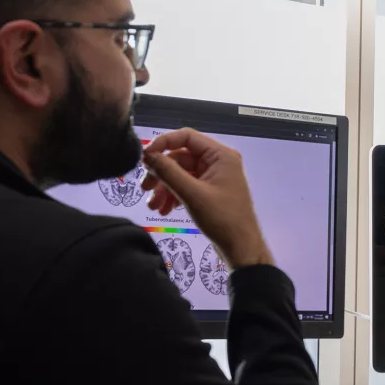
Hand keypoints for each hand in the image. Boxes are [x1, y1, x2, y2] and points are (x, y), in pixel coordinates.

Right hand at [140, 128, 272, 268]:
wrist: (241, 247)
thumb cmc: (221, 218)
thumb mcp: (191, 194)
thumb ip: (168, 172)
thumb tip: (147, 154)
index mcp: (220, 155)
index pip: (186, 137)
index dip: (163, 143)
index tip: (144, 158)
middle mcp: (218, 161)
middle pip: (180, 157)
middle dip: (160, 173)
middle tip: (143, 188)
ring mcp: (214, 177)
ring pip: (180, 174)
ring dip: (164, 188)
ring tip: (153, 206)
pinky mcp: (210, 191)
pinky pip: (186, 186)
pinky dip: (173, 195)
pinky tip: (164, 210)